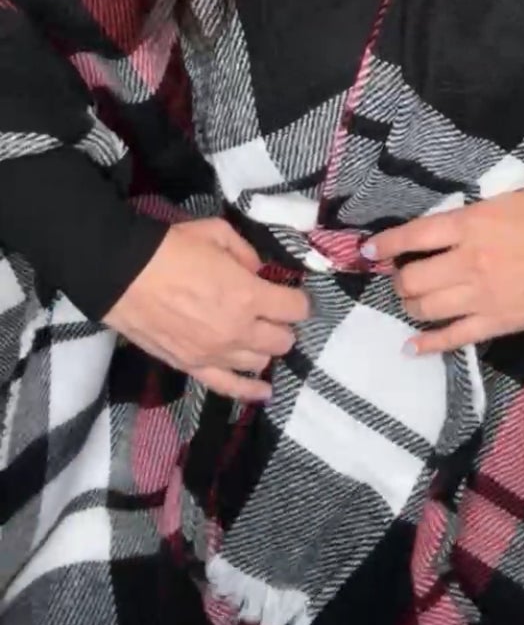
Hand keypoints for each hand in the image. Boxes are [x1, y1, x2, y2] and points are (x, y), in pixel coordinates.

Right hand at [105, 218, 309, 403]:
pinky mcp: (192, 367)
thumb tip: (257, 272)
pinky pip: (229, 387)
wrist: (124, 275)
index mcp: (248, 296)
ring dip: (265, 348)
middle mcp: (238, 331)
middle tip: (273, 313)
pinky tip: (264, 391)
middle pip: (282, 341)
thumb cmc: (173, 248)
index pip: (295, 309)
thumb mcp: (218, 232)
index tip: (293, 294)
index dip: (299, 300)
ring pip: (260, 362)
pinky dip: (250, 390)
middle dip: (283, 326)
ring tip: (259, 337)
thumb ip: (247, 254)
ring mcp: (215, 354)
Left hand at [364, 193, 523, 357]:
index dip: (384, 245)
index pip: (412, 236)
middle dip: (398, 280)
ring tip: (411, 301)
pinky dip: (426, 344)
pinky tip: (412, 346)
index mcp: (471, 224)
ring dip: (410, 306)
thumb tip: (438, 230)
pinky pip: (452, 338)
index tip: (369, 250)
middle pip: (412, 278)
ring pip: (425, 308)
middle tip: (400, 277)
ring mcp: (482, 296)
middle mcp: (469, 261)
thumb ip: (470, 217)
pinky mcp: (497, 323)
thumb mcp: (508, 200)